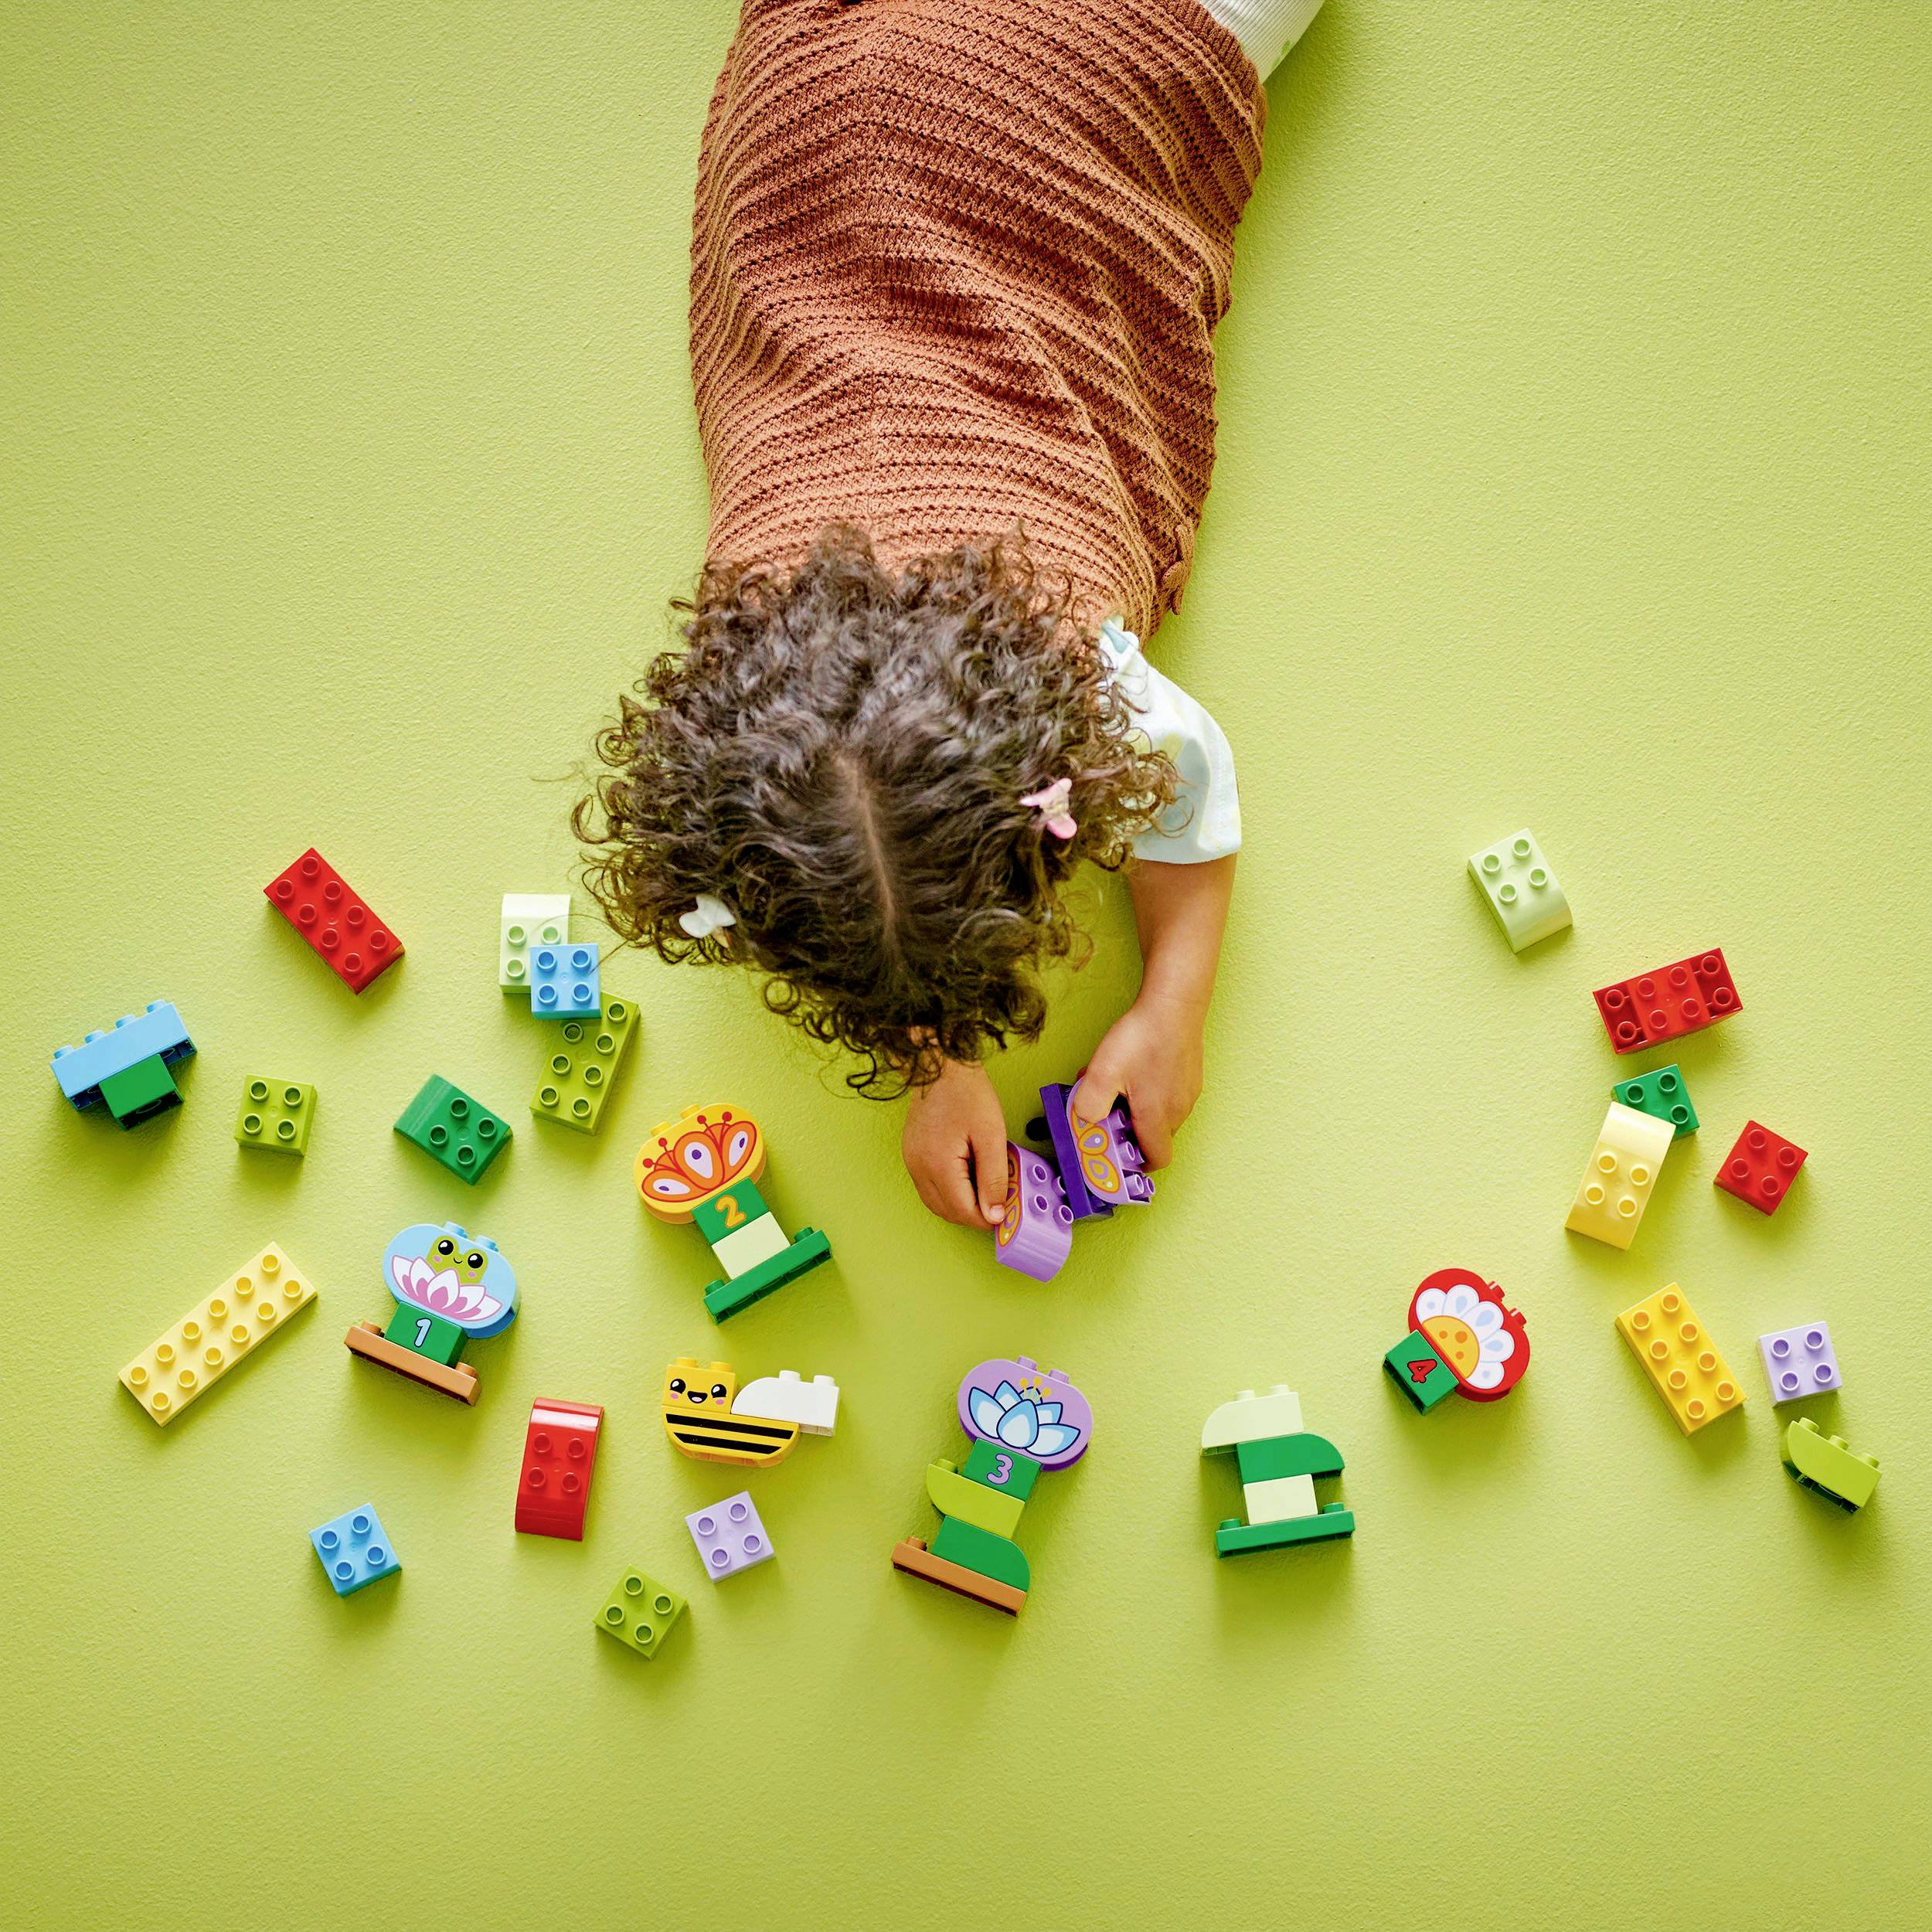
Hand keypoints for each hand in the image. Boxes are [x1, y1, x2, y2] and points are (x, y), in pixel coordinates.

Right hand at [902, 1057, 1010, 1227]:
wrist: (939, 1064)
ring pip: (935, 1202)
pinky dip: (948, 1191)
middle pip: (946, 1211)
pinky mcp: (911, 1153)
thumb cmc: (966, 1092)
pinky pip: (928, 1186)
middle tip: (998, 1204)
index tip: (1006, 1215)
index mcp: (937, 1165)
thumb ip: (993, 1179)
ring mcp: (911, 1161)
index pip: (962, 1211)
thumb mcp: (991, 1136)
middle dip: (973, 1215)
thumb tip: (995, 1214)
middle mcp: (918, 1167)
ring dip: (960, 1204)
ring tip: (984, 1189)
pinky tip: (966, 1176)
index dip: (986, 1218)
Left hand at [1073, 994, 1204, 1167]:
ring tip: (1117, 1086)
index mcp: (1157, 1117)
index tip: (1117, 1155)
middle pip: (1155, 1138)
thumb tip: (1084, 1123)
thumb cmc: (1142, 1038)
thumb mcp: (1102, 1073)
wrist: (1174, 1004)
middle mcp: (1178, 1110)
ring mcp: (1188, 1093)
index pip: (1156, 1161)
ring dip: (1139, 1110)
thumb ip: (1088, 1106)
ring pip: (1162, 1116)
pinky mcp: (1190, 1076)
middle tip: (1107, 1113)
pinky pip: (1169, 1096)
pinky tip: (1134, 1070)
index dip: (1137, 1166)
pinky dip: (1151, 1093)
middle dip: (1130, 1132)